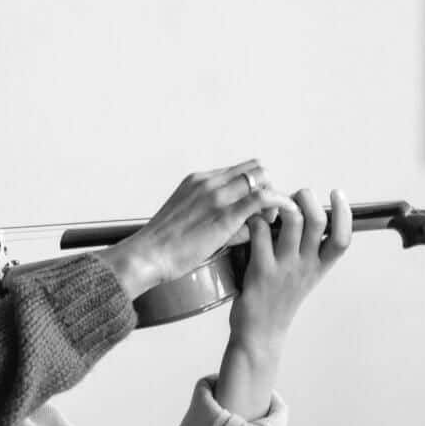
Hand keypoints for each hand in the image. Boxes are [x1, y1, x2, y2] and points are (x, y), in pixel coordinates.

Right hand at [104, 159, 295, 297]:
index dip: (253, 185)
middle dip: (266, 187)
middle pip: (255, 169)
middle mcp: (208, 182)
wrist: (147, 256)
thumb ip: (208, 212)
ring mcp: (217, 195)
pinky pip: (262, 198)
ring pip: (262, 179)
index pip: (239, 170)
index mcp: (197, 181)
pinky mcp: (225, 214)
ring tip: (268, 221)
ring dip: (273, 197)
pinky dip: (277, 203)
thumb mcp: (184, 216)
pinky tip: (277, 217)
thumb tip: (235, 223)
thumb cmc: (162, 246)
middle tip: (266, 213)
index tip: (255, 206)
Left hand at [214, 188, 351, 417]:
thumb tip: (305, 214)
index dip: (345, 213)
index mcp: (319, 268)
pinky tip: (251, 220)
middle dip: (308, 198)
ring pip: (291, 221)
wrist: (260, 332)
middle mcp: (305, 266)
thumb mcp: (303, 277)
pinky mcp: (259, 270)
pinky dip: (256, 219)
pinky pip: (260, 233)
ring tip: (272, 202)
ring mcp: (284, 268)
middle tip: (297, 195)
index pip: (343, 239)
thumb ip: (308, 250)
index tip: (338, 194)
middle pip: (317, 222)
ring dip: (282, 203)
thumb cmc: (279, 299)